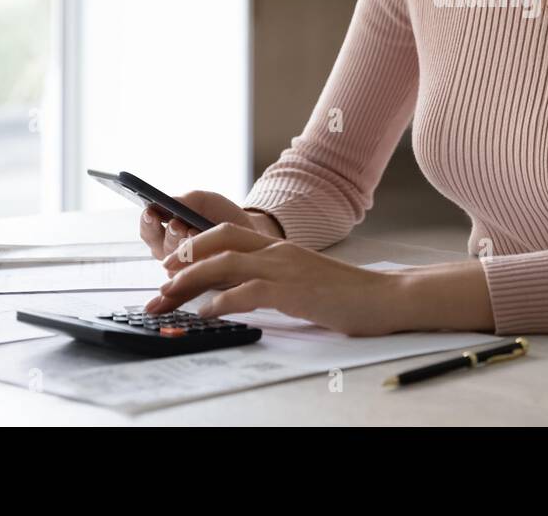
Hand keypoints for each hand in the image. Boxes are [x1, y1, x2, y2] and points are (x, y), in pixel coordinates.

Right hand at [138, 190, 282, 267]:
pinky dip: (198, 266)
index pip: (149, 230)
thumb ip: (183, 201)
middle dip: (169, 235)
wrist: (249, 228)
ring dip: (184, 249)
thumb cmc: (219, 214)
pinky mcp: (203, 282)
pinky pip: (195, 279)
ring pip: (176, 265)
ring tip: (194, 234)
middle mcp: (172, 255)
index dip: (147, 222)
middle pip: (160, 249)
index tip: (151, 212)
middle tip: (177, 224)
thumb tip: (161, 203)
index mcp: (166, 233)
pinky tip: (205, 255)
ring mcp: (187, 270)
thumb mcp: (202, 201)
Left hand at [143, 223, 404, 336]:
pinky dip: (220, 301)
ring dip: (191, 279)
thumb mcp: (306, 280)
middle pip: (218, 242)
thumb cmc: (349, 294)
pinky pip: (245, 291)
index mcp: (281, 248)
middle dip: (184, 259)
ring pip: (224, 264)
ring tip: (169, 295)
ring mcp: (285, 268)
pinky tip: (206, 312)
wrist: (385, 297)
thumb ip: (276, 280)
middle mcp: (279, 251)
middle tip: (162, 280)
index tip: (175, 265)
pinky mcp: (292, 290)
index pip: (229, 235)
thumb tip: (241, 294)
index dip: (197, 246)